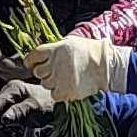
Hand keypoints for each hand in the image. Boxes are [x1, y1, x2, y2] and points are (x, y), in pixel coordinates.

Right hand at [0, 79, 60, 130]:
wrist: (61, 108)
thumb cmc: (50, 104)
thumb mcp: (36, 108)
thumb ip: (19, 112)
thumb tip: (4, 119)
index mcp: (12, 89)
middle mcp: (7, 96)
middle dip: (0, 133)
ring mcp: (9, 106)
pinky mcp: (11, 117)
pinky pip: (4, 129)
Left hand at [4, 30, 130, 107]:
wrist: (106, 66)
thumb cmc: (90, 51)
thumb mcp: (70, 42)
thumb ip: (55, 48)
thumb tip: (44, 55)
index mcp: (54, 49)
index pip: (33, 56)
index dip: (30, 61)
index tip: (31, 64)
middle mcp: (54, 64)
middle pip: (38, 72)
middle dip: (44, 72)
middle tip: (54, 72)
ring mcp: (59, 79)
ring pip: (45, 84)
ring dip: (52, 82)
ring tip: (64, 78)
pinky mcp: (66, 91)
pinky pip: (54, 95)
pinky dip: (59, 93)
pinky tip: (67, 87)